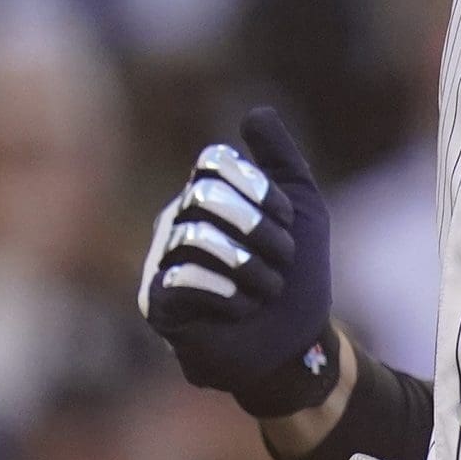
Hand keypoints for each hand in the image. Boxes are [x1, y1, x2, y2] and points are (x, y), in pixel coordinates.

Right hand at [139, 107, 334, 416]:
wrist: (296, 347)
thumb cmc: (298, 279)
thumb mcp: (302, 209)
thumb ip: (280, 158)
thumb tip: (255, 112)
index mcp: (206, 198)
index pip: (215, 163)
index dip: (260, 190)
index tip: (288, 221)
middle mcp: (176, 223)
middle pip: (205, 194)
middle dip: (259, 228)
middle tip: (282, 260)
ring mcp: (163, 262)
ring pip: (196, 234)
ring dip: (251, 265)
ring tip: (267, 289)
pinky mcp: (158, 303)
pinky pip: (184, 277)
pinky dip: (230, 293)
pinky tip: (242, 309)